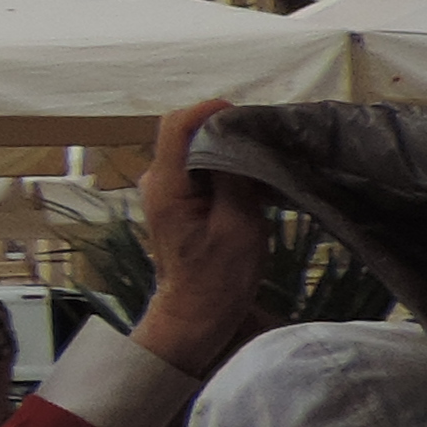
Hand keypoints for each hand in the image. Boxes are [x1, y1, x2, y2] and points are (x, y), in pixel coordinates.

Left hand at [131, 96, 270, 379]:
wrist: (195, 316)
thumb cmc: (219, 279)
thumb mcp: (239, 226)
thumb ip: (236, 178)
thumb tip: (238, 138)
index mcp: (167, 185)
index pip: (176, 124)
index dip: (211, 111)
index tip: (248, 116)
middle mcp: (159, 182)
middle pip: (187, 134)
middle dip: (227, 130)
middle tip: (267, 139)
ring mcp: (166, 192)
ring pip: (197, 152)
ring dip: (231, 152)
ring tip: (267, 161)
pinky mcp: (178, 203)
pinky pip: (201, 172)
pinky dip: (227, 170)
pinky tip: (256, 184)